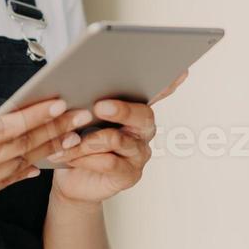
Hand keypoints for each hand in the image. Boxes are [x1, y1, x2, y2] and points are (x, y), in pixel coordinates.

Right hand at [0, 100, 88, 223]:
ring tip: (72, 136)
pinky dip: (23, 170)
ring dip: (45, 150)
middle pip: (19, 147)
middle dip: (53, 129)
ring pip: (16, 166)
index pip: (4, 128)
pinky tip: (40, 162)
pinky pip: (2, 183)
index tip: (58, 101)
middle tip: (80, 115)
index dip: (34, 115)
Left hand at [47, 69, 188, 204]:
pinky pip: (109, 163)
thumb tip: (80, 84)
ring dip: (89, 139)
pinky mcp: (129, 174)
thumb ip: (86, 101)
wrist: (70, 177)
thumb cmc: (77, 140)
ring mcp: (139, 153)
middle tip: (99, 106)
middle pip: (143, 115)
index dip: (170, 83)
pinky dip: (85, 158)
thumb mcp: (78, 115)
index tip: (180, 72)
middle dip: (122, 110)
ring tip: (69, 140)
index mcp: (134, 109)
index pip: (157, 92)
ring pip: (118, 140)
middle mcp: (142, 130)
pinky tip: (71, 155)